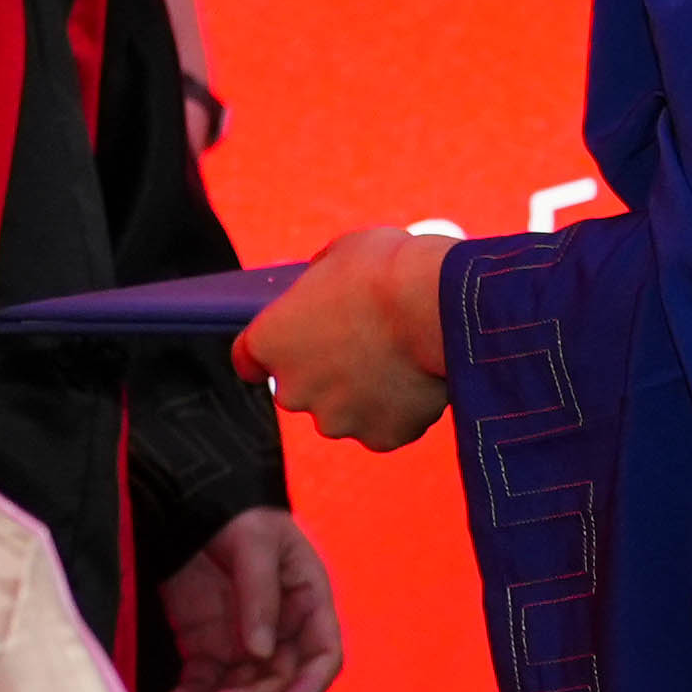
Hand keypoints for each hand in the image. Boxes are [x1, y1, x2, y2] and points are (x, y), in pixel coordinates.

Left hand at [158, 506, 345, 691]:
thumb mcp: (255, 544)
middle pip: (277, 682)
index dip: (311, 686)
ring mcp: (242, 643)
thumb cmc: (239, 516)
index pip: (323, 654)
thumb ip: (260, 595)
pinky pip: (204, 684)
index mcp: (307, 602)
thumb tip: (260, 653)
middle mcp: (280, 631)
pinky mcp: (206, 649)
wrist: (190, 507)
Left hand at [238, 227, 452, 451]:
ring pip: (345, 409)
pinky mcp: (380, 437)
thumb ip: (321, 283)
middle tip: (366, 341)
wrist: (442, 307)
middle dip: (326, 370)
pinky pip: (386, 423)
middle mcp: (293, 391)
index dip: (276, 348)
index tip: (296, 341)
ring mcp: (336, 419)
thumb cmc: (388, 269)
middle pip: (301, 387)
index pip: (249, 358)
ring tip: (402, 356)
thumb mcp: (342, 254)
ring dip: (364, 391)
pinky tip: (422, 376)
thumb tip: (326, 290)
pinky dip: (400, 407)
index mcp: (271, 342)